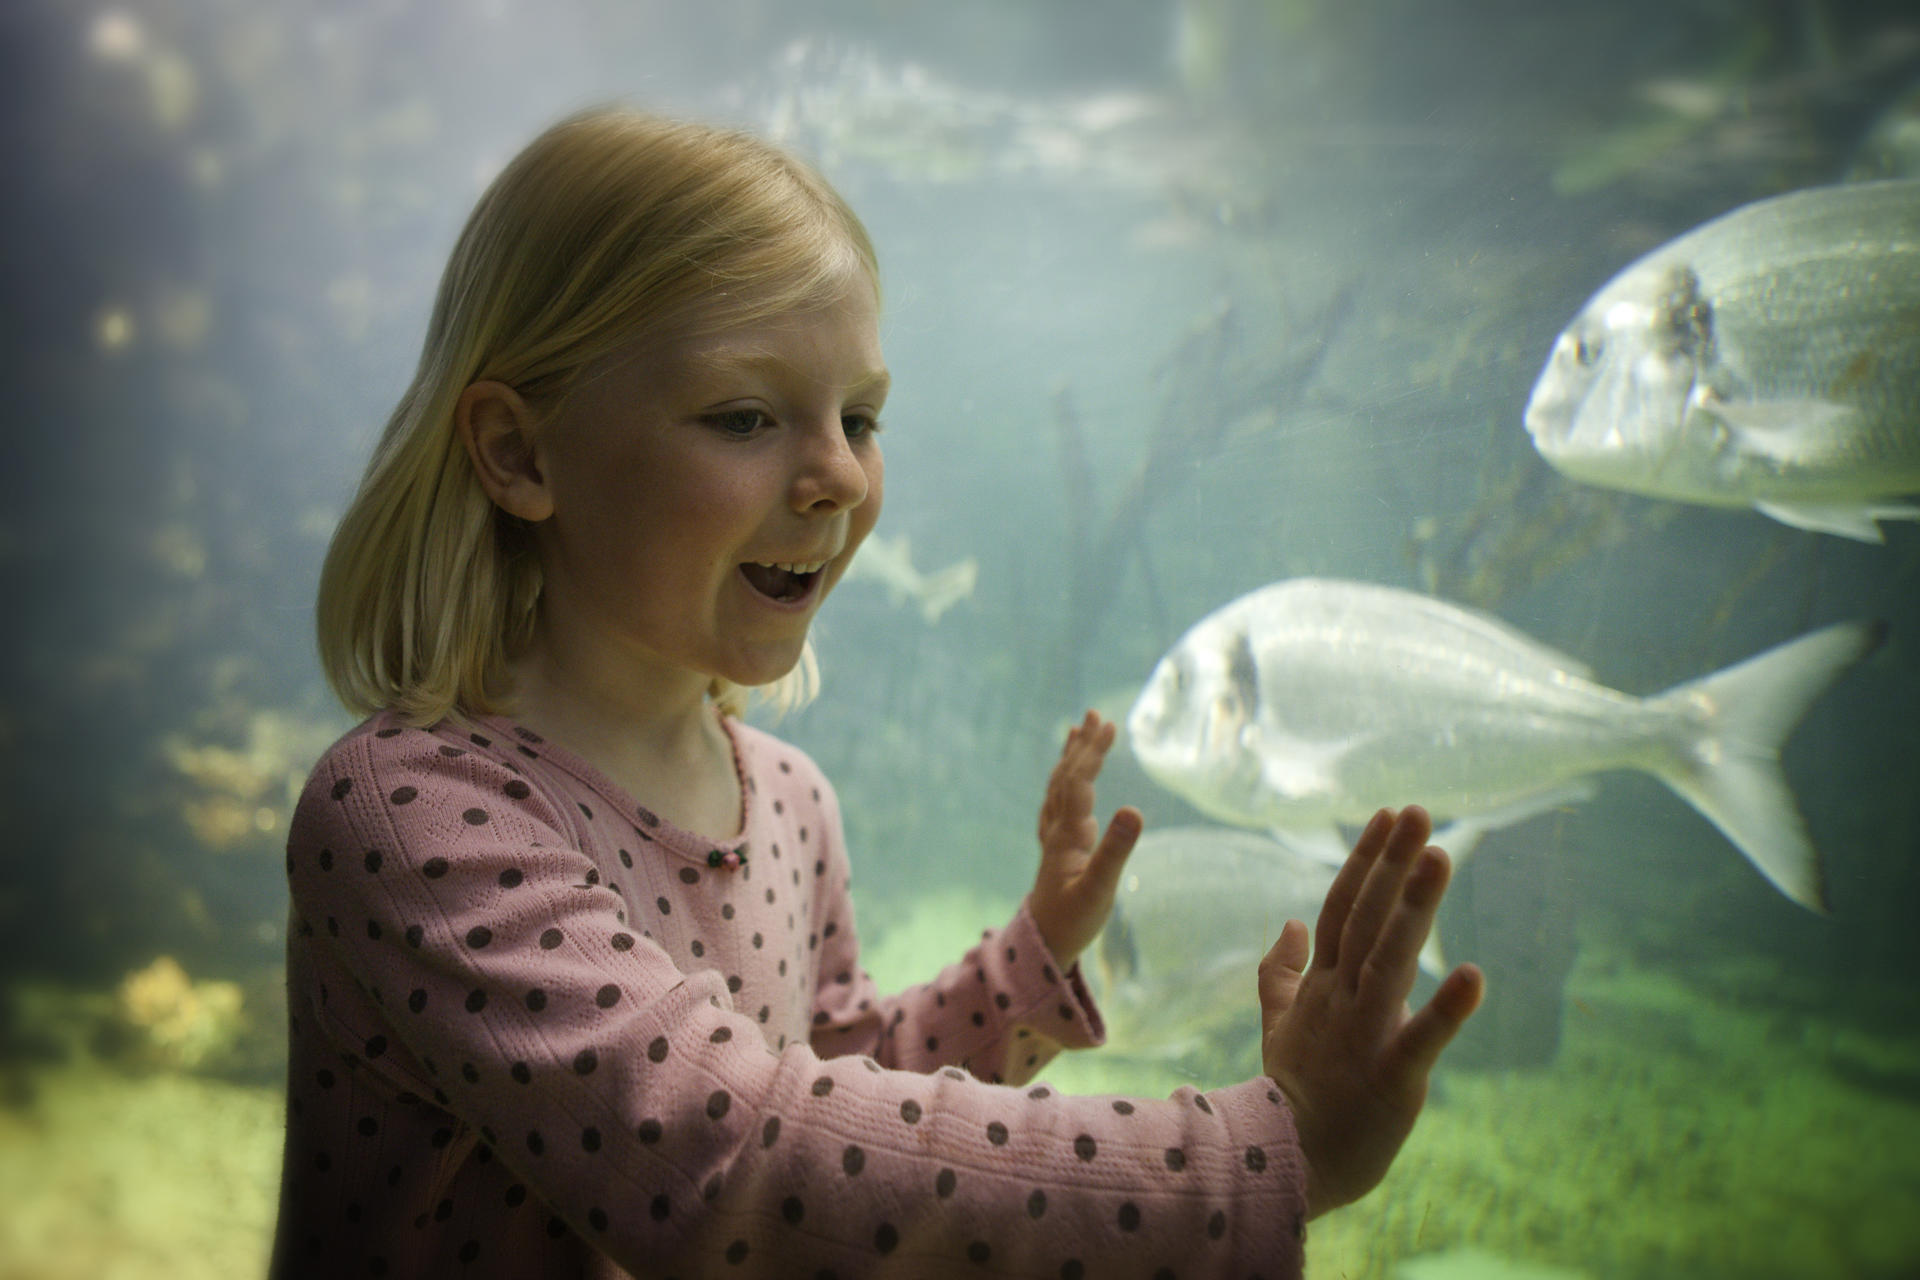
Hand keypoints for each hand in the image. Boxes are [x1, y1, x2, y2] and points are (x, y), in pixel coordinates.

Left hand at [1029, 711, 1142, 970]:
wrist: (1041, 947)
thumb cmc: (1073, 921)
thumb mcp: (1100, 890)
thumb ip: (1116, 851)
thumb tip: (1134, 809)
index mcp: (1068, 835)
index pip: (1078, 782)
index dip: (1092, 752)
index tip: (1107, 725)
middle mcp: (1057, 831)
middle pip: (1066, 778)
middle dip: (1082, 746)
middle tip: (1095, 715)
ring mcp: (1054, 840)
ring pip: (1058, 789)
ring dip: (1070, 759)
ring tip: (1077, 731)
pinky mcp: (1056, 851)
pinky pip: (1056, 805)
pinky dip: (1063, 783)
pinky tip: (1066, 780)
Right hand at [1258, 806, 1483, 1218]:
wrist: (1288, 1168)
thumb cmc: (1292, 1097)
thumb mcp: (1280, 1026)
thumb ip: (1281, 974)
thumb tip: (1289, 921)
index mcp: (1321, 987)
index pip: (1341, 908)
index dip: (1365, 861)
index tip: (1388, 816)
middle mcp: (1341, 1000)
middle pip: (1365, 919)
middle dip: (1391, 864)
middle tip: (1417, 813)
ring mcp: (1363, 1035)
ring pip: (1388, 960)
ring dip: (1414, 908)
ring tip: (1440, 859)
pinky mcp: (1391, 1078)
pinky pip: (1420, 1039)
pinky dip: (1446, 1009)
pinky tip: (1474, 975)